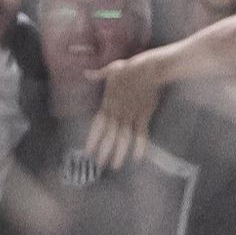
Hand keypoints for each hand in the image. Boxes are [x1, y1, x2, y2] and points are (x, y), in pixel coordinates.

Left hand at [85, 54, 164, 171]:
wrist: (148, 70)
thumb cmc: (130, 68)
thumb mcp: (111, 70)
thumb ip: (99, 75)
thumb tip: (87, 74)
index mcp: (108, 103)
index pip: (98, 124)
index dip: (93, 139)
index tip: (88, 151)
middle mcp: (119, 112)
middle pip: (110, 135)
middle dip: (104, 151)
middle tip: (99, 165)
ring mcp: (132, 115)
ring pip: (124, 137)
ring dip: (120, 152)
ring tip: (116, 166)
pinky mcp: (144, 116)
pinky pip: (142, 134)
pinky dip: (141, 146)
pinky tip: (138, 158)